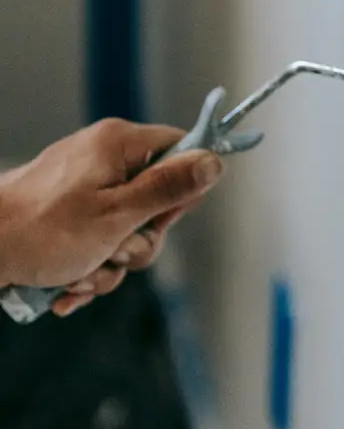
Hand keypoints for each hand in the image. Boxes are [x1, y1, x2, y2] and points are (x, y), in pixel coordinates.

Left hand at [0, 119, 223, 315]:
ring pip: (128, 231)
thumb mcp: (117, 215)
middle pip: (156, 201)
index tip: (164, 217)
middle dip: (138, 242)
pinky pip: (100, 242)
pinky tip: (67, 284)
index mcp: (120, 144)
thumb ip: (169, 188)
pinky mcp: (70, 215)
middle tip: (113, 251)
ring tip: (80, 272)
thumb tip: (215, 161)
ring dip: (110, 264)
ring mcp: (87, 188)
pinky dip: (89, 268)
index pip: (181, 148)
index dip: (183, 187)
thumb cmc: (43, 230)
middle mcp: (105, 160)